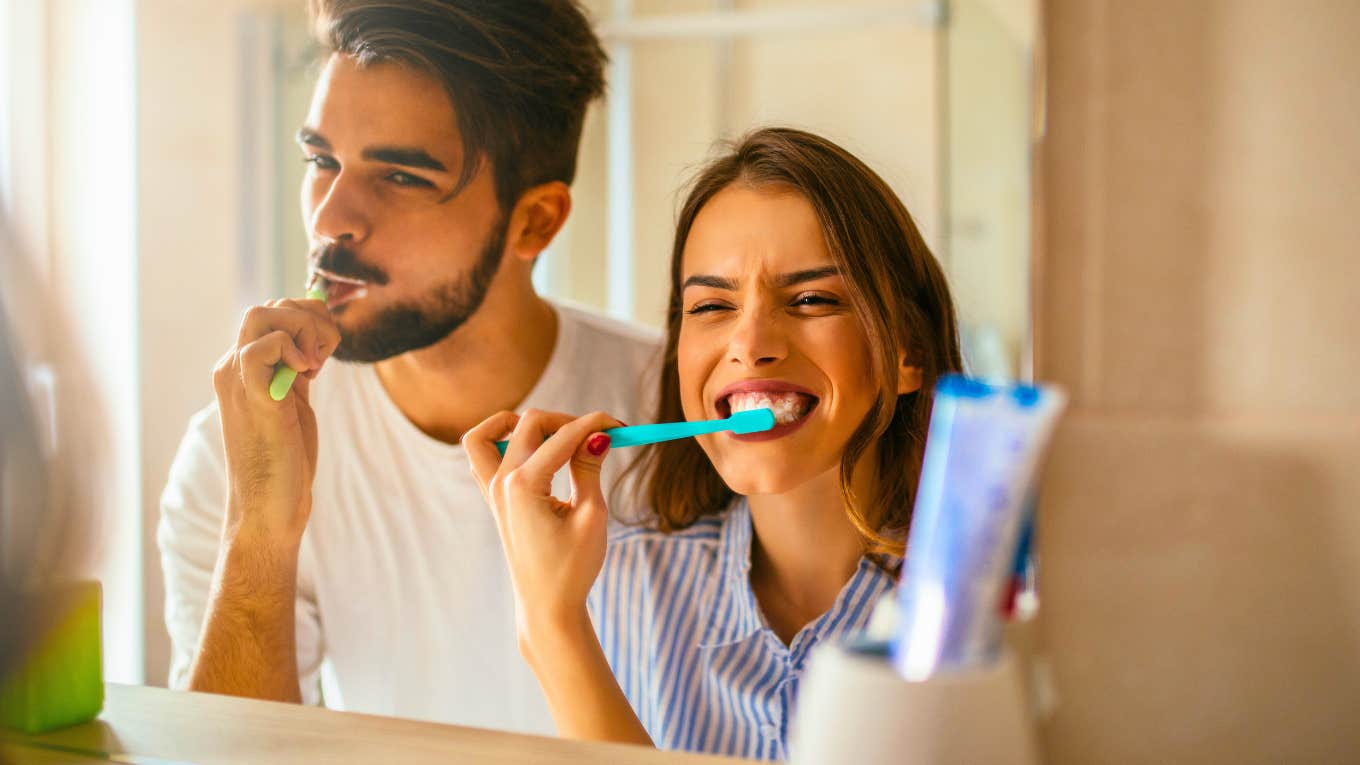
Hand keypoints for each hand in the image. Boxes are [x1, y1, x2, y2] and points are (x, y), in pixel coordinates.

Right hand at [212, 297, 339, 547]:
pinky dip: (292, 349)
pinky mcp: (253, 398)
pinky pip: (261, 347)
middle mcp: (233, 367)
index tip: (326, 355)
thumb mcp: (294, 400)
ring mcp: (238, 380)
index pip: (272, 312)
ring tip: (316, 367)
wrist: (270, 507)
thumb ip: (298, 369)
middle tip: (326, 358)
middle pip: (268, 307)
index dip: (309, 320)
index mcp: (243, 367)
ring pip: (262, 315)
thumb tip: (318, 336)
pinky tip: (307, 377)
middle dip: (310, 319)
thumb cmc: (284, 458)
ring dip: (304, 330)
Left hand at [463, 409, 622, 657]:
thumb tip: (598, 435)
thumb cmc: (572, 568)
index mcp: (524, 485)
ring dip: (522, 424)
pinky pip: (483, 456)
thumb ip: (589, 468)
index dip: (596, 425)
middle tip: (599, 438)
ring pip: (492, 432)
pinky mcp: (494, 500)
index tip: (623, 428)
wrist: (547, 607)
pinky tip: (534, 453)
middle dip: (567, 422)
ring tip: (556, 436)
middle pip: (530, 423)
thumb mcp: (590, 516)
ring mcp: (492, 491)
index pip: (564, 436)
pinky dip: (503, 443)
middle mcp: (501, 482)